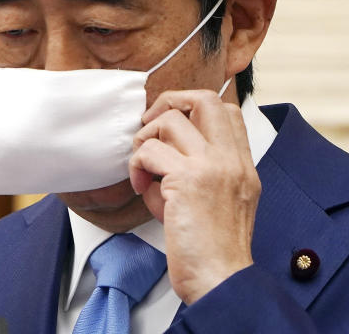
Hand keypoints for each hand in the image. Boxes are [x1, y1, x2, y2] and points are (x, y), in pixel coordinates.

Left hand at [129, 90, 260, 303]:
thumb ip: (200, 172)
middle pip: (204, 99)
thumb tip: (160, 151)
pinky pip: (148, 152)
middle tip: (150, 128)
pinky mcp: (187, 180)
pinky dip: (136, 166)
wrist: (220, 278)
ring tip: (143, 169)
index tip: (170, 128)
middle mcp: (231, 160)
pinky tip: (140, 187)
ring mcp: (212, 167)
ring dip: (145, 141)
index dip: (192, 108)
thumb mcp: (219, 201)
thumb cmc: (212, 248)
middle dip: (168, 102)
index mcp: (242, 165)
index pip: (227, 111)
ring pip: (169, 120)